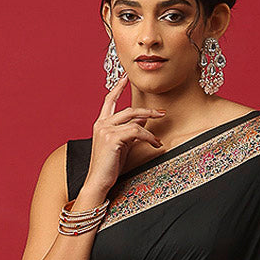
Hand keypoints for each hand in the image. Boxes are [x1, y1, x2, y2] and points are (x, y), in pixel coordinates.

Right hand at [85, 74, 165, 195]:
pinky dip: (149, 137)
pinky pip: (137, 132)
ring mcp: (106, 130)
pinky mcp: (113, 138)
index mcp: (100, 124)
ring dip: (151, 127)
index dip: (118, 87)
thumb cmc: (108, 166)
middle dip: (147, 111)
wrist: (98, 181)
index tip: (125, 77)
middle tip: (161, 113)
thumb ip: (129, 131)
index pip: (109, 100)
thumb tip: (142, 120)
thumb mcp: (121, 145)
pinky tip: (155, 144)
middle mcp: (101, 124)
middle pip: (129, 109)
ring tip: (159, 138)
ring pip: (134, 120)